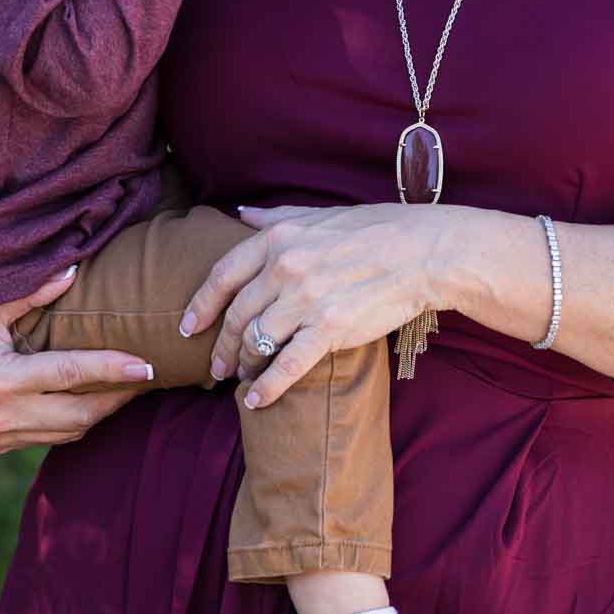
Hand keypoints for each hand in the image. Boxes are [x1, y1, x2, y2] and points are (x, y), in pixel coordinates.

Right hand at [0, 220, 150, 451]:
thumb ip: (32, 291)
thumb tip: (75, 272)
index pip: (72, 374)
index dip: (114, 370)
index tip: (148, 364)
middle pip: (78, 414)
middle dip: (117, 397)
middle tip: (148, 377)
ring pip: (66, 431)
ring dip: (100, 411)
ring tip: (129, 388)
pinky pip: (47, 436)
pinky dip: (74, 420)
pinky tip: (94, 399)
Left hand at [179, 202, 483, 408]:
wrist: (424, 252)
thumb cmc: (376, 229)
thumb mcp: (319, 214)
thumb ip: (276, 217)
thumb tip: (240, 213)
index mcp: (279, 238)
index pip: (223, 276)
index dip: (201, 305)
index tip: (188, 326)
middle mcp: (285, 268)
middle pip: (236, 315)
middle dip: (221, 345)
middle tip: (215, 366)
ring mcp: (306, 299)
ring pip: (256, 341)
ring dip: (242, 366)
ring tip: (239, 380)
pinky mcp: (330, 329)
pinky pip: (287, 365)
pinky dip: (266, 387)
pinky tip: (255, 400)